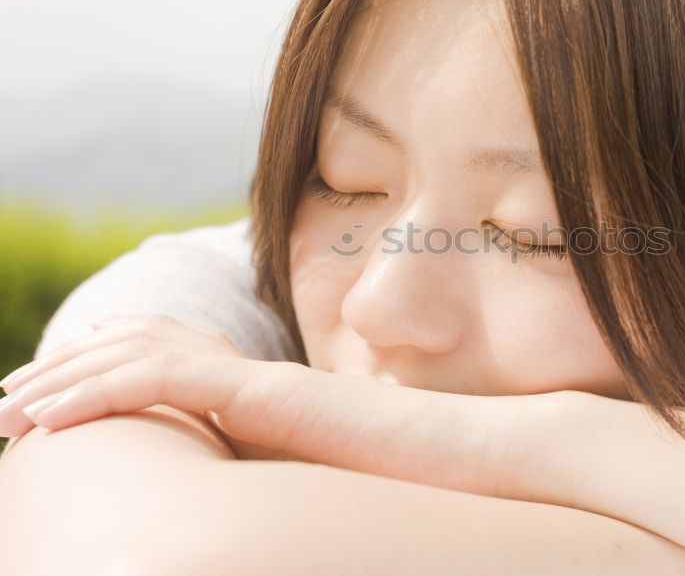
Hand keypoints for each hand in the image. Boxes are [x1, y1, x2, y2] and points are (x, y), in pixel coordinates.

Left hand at [0, 314, 514, 495]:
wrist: (472, 452)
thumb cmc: (414, 474)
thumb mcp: (326, 478)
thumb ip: (282, 471)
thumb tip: (252, 501)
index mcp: (266, 398)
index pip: (174, 358)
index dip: (109, 365)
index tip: (56, 391)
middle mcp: (257, 380)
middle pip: (144, 350)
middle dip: (66, 372)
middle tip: (6, 400)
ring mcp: (262, 383)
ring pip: (143, 356)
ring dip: (66, 377)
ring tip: (8, 407)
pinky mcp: (270, 398)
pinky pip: (170, 378)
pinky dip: (104, 388)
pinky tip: (54, 416)